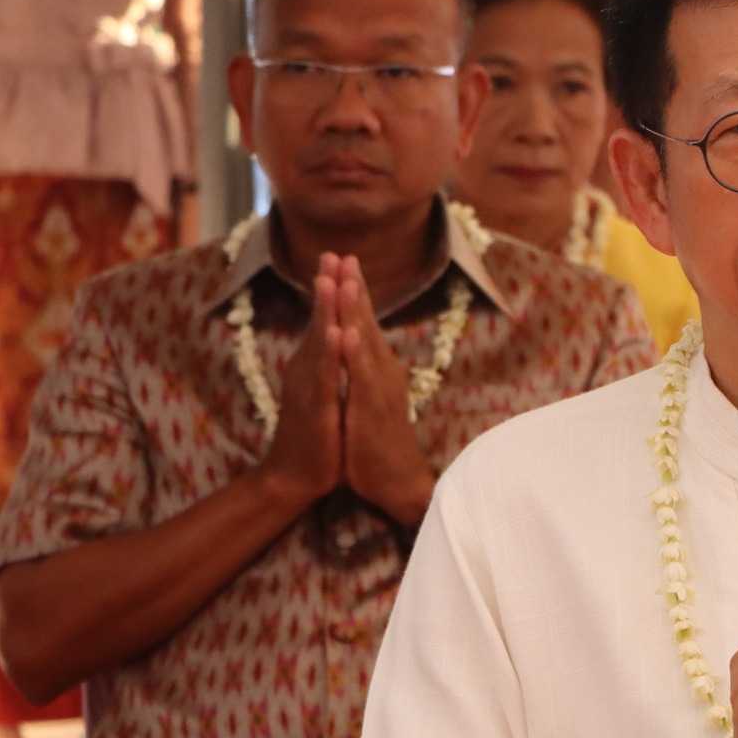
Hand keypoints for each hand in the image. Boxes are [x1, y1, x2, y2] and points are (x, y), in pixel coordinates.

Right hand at [257, 258, 343, 507]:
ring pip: (318, 342)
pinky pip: (323, 376)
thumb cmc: (313, 435)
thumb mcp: (323, 393)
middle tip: (333, 253)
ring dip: (324, 310)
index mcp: (313, 365)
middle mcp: (306, 369)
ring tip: (329, 279)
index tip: (339, 257)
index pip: (324, 319)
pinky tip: (333, 332)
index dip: (331, 289)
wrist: (293, 477)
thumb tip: (334, 339)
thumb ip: (327, 366)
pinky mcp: (314, 407)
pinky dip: (327, 353)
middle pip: (318, 320)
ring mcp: (308, 387)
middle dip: (327, 286)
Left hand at [333, 256, 434, 528]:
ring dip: (355, 310)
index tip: (341, 262)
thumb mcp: (366, 400)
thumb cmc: (377, 444)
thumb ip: (361, 373)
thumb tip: (353, 348)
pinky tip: (348, 332)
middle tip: (344, 254)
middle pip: (367, 323)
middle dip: (354, 288)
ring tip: (345, 279)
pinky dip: (355, 353)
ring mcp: (380, 389)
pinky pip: (362, 377)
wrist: (397, 483)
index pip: (363, 323)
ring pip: (366, 342)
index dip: (353, 293)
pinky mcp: (373, 410)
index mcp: (377, 369)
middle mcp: (383, 372)